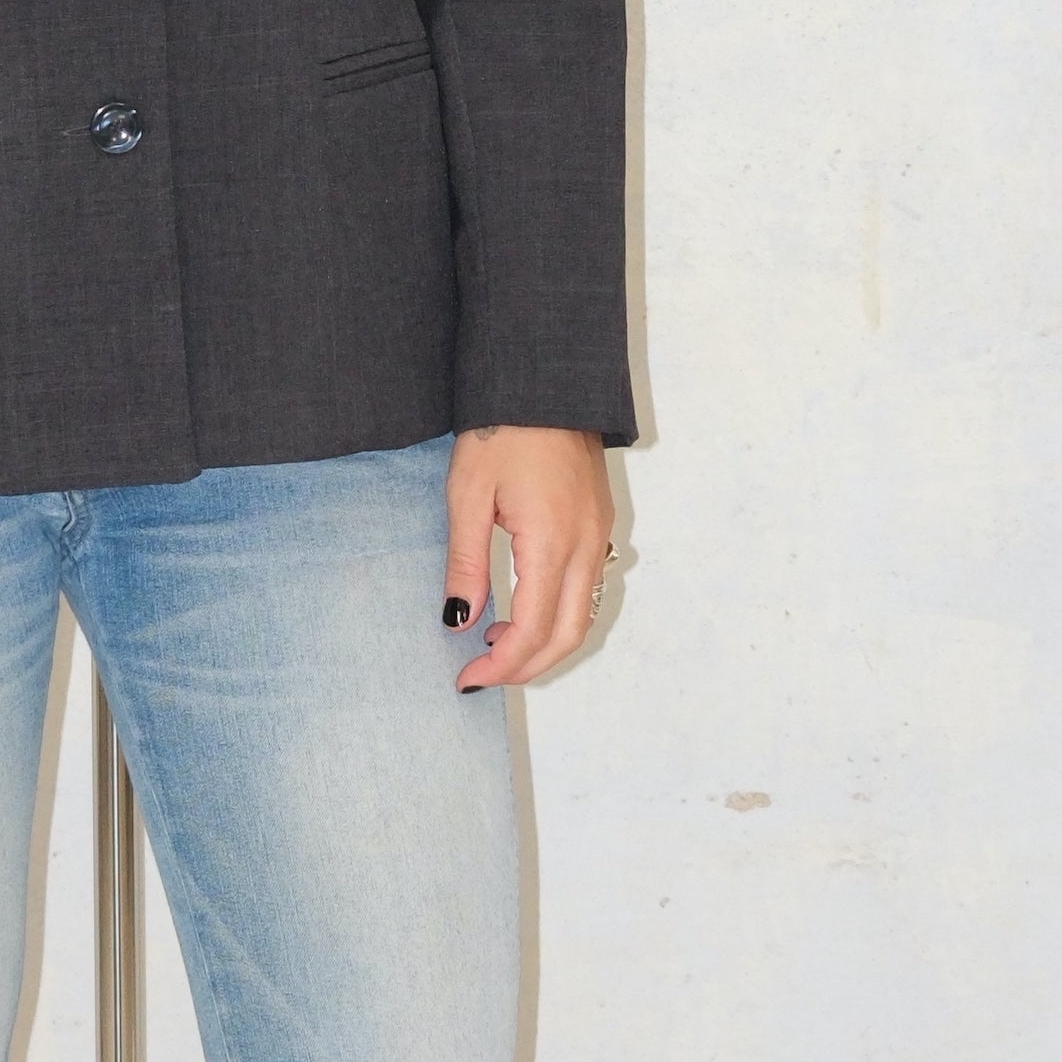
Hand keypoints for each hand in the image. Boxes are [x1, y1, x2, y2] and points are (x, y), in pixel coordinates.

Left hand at [445, 426, 614, 689]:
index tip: (467, 680)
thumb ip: (465, 564)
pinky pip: (588, 588)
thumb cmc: (499, 431)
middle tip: (483, 674)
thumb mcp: (467, 496)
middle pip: (569, 635)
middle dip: (527, 667)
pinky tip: (524, 607)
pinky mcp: (601, 523)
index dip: (501, 665)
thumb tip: (459, 620)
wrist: (543, 382)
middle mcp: (588, 545)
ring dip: (545, 642)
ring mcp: (601, 534)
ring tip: (497, 642)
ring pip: (584, 615)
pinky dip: (559, 614)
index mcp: (553, 541)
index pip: (534, 629)